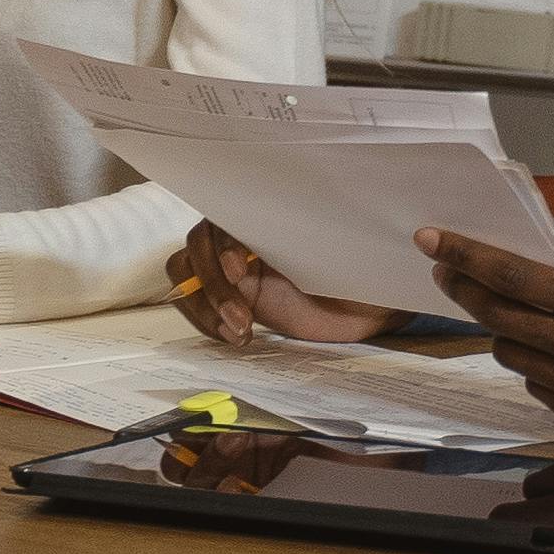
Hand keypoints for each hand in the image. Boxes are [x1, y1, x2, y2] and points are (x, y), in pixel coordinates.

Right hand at [169, 223, 400, 347]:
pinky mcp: (233, 296)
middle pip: (196, 245)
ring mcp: (234, 268)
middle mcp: (243, 236)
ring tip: (238, 332)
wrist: (367, 307)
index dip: (222, 244)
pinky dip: (205, 321)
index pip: (223, 217)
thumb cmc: (361, 269)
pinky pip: (196, 301)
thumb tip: (319, 226)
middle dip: (213, 284)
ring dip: (203, 304)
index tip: (241, 273)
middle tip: (242, 318)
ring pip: (187, 272)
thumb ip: (318, 238)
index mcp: (266, 216)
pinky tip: (236, 337)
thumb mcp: (343, 250)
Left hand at [415, 229, 553, 440]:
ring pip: (512, 357)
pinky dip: (540, 370)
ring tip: (529, 321)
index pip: (511, 277)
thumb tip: (516, 275)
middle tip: (449, 274)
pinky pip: (539, 390)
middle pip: (499, 319)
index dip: (464, 256)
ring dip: (509, 334)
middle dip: (466, 292)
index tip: (430, 240)